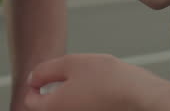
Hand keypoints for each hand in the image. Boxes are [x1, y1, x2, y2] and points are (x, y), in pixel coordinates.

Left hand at [23, 54, 162, 110]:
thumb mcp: (71, 63)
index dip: (35, 85)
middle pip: (48, 108)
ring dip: (69, 97)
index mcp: (53, 107)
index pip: (30, 101)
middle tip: (68, 78)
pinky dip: (83, 102)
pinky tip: (98, 92)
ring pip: (66, 108)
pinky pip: (80, 109)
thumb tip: (33, 79)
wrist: (140, 95)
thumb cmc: (108, 78)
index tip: (45, 76)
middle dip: (52, 92)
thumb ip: (45, 70)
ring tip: (87, 84)